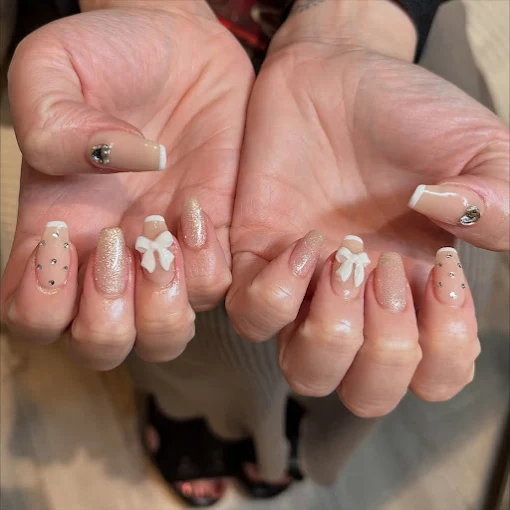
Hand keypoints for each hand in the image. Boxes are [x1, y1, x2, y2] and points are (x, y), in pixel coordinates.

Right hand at [2, 5, 253, 368]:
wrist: (176, 46)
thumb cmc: (106, 56)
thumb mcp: (52, 71)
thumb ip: (53, 124)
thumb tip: (114, 166)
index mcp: (57, 233)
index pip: (33, 317)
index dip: (42, 304)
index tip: (64, 235)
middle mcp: (111, 258)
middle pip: (103, 345)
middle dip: (109, 319)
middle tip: (120, 244)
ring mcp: (167, 254)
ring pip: (166, 334)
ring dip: (163, 301)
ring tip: (162, 230)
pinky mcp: (216, 238)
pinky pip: (217, 288)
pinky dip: (207, 263)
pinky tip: (198, 207)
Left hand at [227, 0, 508, 416]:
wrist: (334, 73)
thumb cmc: (406, 111)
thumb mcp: (476, 148)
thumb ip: (501, 201)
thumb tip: (462, 232)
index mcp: (417, 292)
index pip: (432, 377)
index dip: (443, 350)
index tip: (441, 271)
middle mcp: (358, 303)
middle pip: (364, 393)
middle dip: (383, 349)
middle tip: (386, 267)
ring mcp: (303, 289)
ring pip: (305, 371)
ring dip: (330, 332)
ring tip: (344, 257)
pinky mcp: (253, 262)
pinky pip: (251, 316)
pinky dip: (277, 291)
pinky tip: (303, 239)